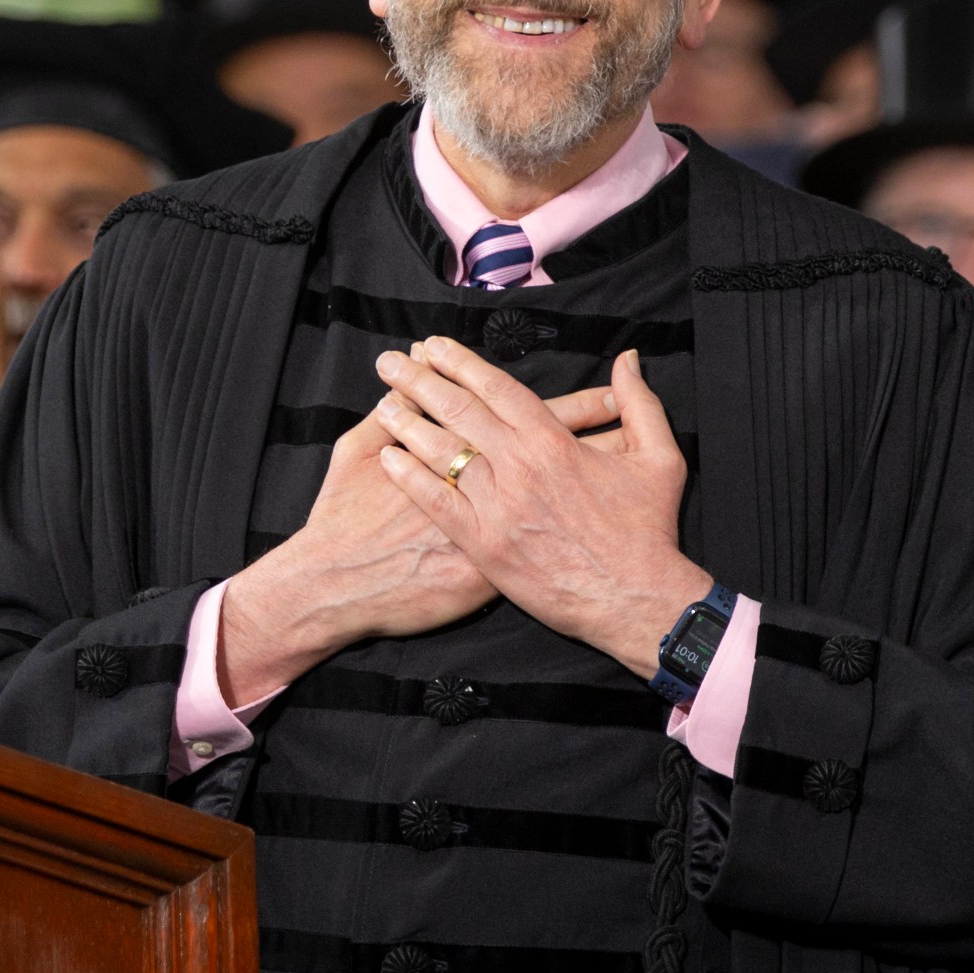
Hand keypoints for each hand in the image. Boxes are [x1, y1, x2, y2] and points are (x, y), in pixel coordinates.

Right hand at [216, 384, 618, 703]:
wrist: (336, 584)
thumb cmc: (342, 518)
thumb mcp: (355, 452)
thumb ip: (383, 416)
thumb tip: (402, 387)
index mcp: (462, 451)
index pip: (530, 415)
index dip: (576, 404)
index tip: (612, 390)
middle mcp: (485, 486)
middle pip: (558, 449)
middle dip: (600, 431)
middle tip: (638, 414)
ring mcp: (491, 530)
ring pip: (560, 498)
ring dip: (600, 477)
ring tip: (637, 462)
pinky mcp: (487, 570)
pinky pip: (545, 545)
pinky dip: (574, 531)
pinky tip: (602, 524)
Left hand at [375, 339, 709, 680]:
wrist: (633, 599)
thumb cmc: (648, 529)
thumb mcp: (659, 457)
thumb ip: (640, 403)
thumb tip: (629, 360)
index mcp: (553, 441)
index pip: (495, 388)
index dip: (461, 362)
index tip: (434, 345)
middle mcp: (518, 467)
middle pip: (459, 411)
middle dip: (421, 380)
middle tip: (392, 361)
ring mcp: (497, 508)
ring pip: (441, 454)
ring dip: (408, 423)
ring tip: (383, 402)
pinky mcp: (484, 546)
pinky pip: (438, 504)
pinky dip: (410, 478)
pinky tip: (389, 460)